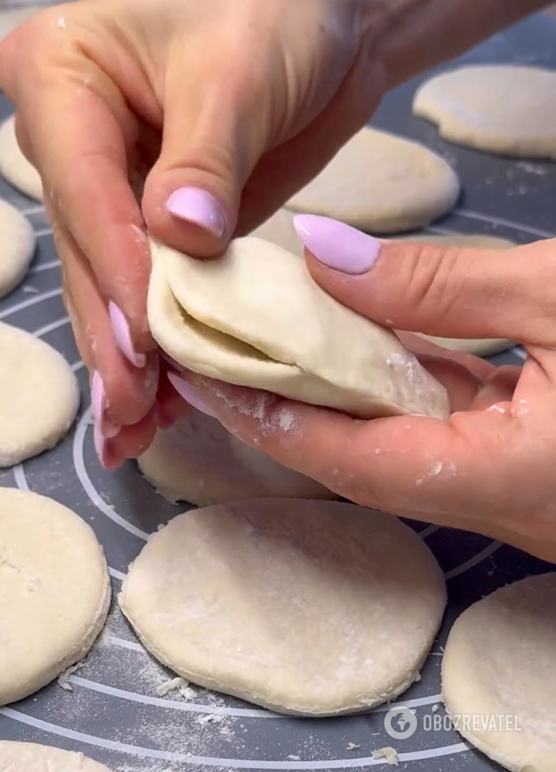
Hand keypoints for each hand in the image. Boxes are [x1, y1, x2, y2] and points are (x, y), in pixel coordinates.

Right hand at [0, 0, 385, 467]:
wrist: (329, 19)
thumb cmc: (277, 7)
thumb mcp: (236, 74)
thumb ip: (203, 161)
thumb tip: (180, 239)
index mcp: (64, 79)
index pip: (87, 192)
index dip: (120, 275)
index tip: (146, 348)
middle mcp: (78, 138)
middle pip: (90, 253)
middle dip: (114, 339)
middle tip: (127, 417)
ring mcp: (119, 184)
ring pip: (117, 280)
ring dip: (131, 356)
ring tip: (136, 427)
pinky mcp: (166, 218)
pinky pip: (159, 284)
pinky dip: (166, 337)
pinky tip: (165, 392)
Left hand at [171, 216, 555, 563]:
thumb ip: (443, 284)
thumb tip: (326, 256)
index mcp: (504, 481)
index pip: (352, 461)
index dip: (269, 421)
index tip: (201, 377)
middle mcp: (494, 502)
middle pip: (358, 458)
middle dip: (284, 406)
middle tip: (216, 350)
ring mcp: (504, 485)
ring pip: (393, 443)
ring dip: (333, 394)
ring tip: (266, 338)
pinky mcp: (516, 460)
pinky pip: (434, 426)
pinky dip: (390, 385)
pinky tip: (353, 339)